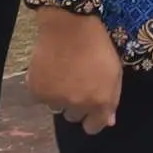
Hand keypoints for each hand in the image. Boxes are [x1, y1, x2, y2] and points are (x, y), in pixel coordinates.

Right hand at [28, 9, 122, 133]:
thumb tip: (108, 121)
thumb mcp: (114, 71)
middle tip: (76, 83)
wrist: (69, 25)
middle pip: (74, 117)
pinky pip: (41, 98)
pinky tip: (50, 69)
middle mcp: (78, 105)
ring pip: (56, 108)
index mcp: (100, 101)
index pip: (94, 127)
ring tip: (63, 73)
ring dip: (59, 96)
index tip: (90, 110)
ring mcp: (56, 100)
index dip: (92, 119)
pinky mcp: (37, 92)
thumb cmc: (98, 44)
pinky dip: (44, 87)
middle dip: (76, 105)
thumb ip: (111, 98)